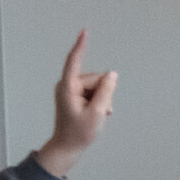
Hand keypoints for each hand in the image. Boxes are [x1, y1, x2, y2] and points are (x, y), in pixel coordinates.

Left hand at [35, 31, 117, 178]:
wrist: (67, 147)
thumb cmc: (79, 133)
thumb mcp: (97, 113)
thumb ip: (106, 91)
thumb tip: (112, 74)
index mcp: (68, 87)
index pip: (75, 61)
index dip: (81, 46)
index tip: (84, 32)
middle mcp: (67, 85)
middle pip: (94, 78)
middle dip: (103, 93)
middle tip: (102, 112)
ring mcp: (70, 90)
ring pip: (96, 86)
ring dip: (102, 99)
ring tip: (99, 115)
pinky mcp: (74, 95)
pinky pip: (93, 92)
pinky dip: (99, 101)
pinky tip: (98, 113)